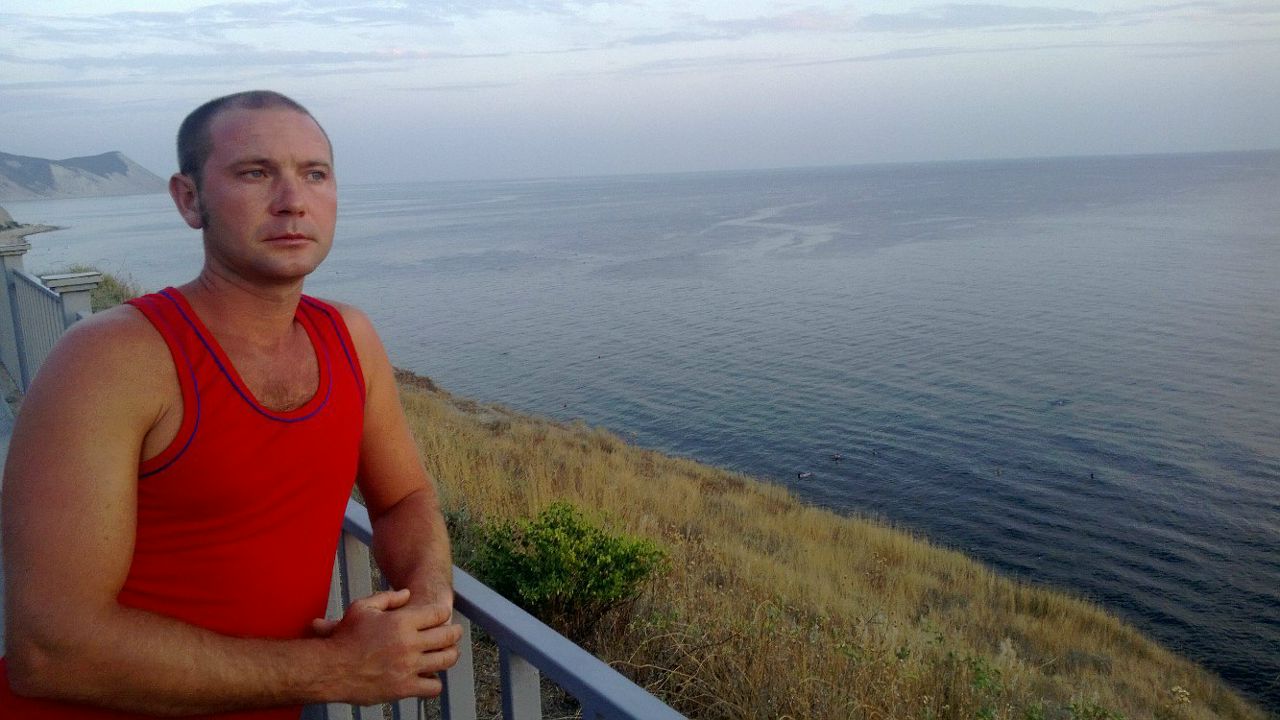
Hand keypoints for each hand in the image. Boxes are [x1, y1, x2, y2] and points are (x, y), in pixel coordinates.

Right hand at [312, 588, 462, 703]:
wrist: (330, 669)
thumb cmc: (344, 638)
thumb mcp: (363, 607)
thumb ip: (388, 598)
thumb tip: (408, 593)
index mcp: (402, 622)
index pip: (438, 614)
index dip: (443, 613)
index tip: (443, 615)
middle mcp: (409, 644)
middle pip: (448, 636)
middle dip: (455, 632)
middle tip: (455, 632)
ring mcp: (408, 667)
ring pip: (446, 660)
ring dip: (451, 655)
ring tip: (450, 652)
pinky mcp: (404, 688)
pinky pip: (433, 686)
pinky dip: (435, 681)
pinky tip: (430, 676)